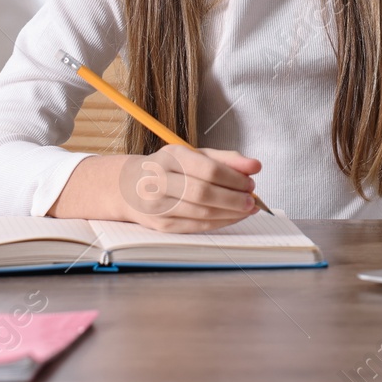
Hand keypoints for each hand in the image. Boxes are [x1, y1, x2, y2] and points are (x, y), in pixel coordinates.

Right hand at [49, 145, 262, 232]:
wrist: (127, 187)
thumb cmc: (167, 168)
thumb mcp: (192, 154)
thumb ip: (225, 158)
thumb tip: (255, 165)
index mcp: (170, 158)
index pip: (208, 169)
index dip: (234, 178)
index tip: (252, 181)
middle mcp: (160, 182)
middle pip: (204, 194)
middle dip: (234, 199)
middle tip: (253, 200)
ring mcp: (158, 206)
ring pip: (202, 213)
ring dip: (231, 213)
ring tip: (247, 208)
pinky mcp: (161, 225)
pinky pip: (197, 227)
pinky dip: (220, 223)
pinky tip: (232, 217)